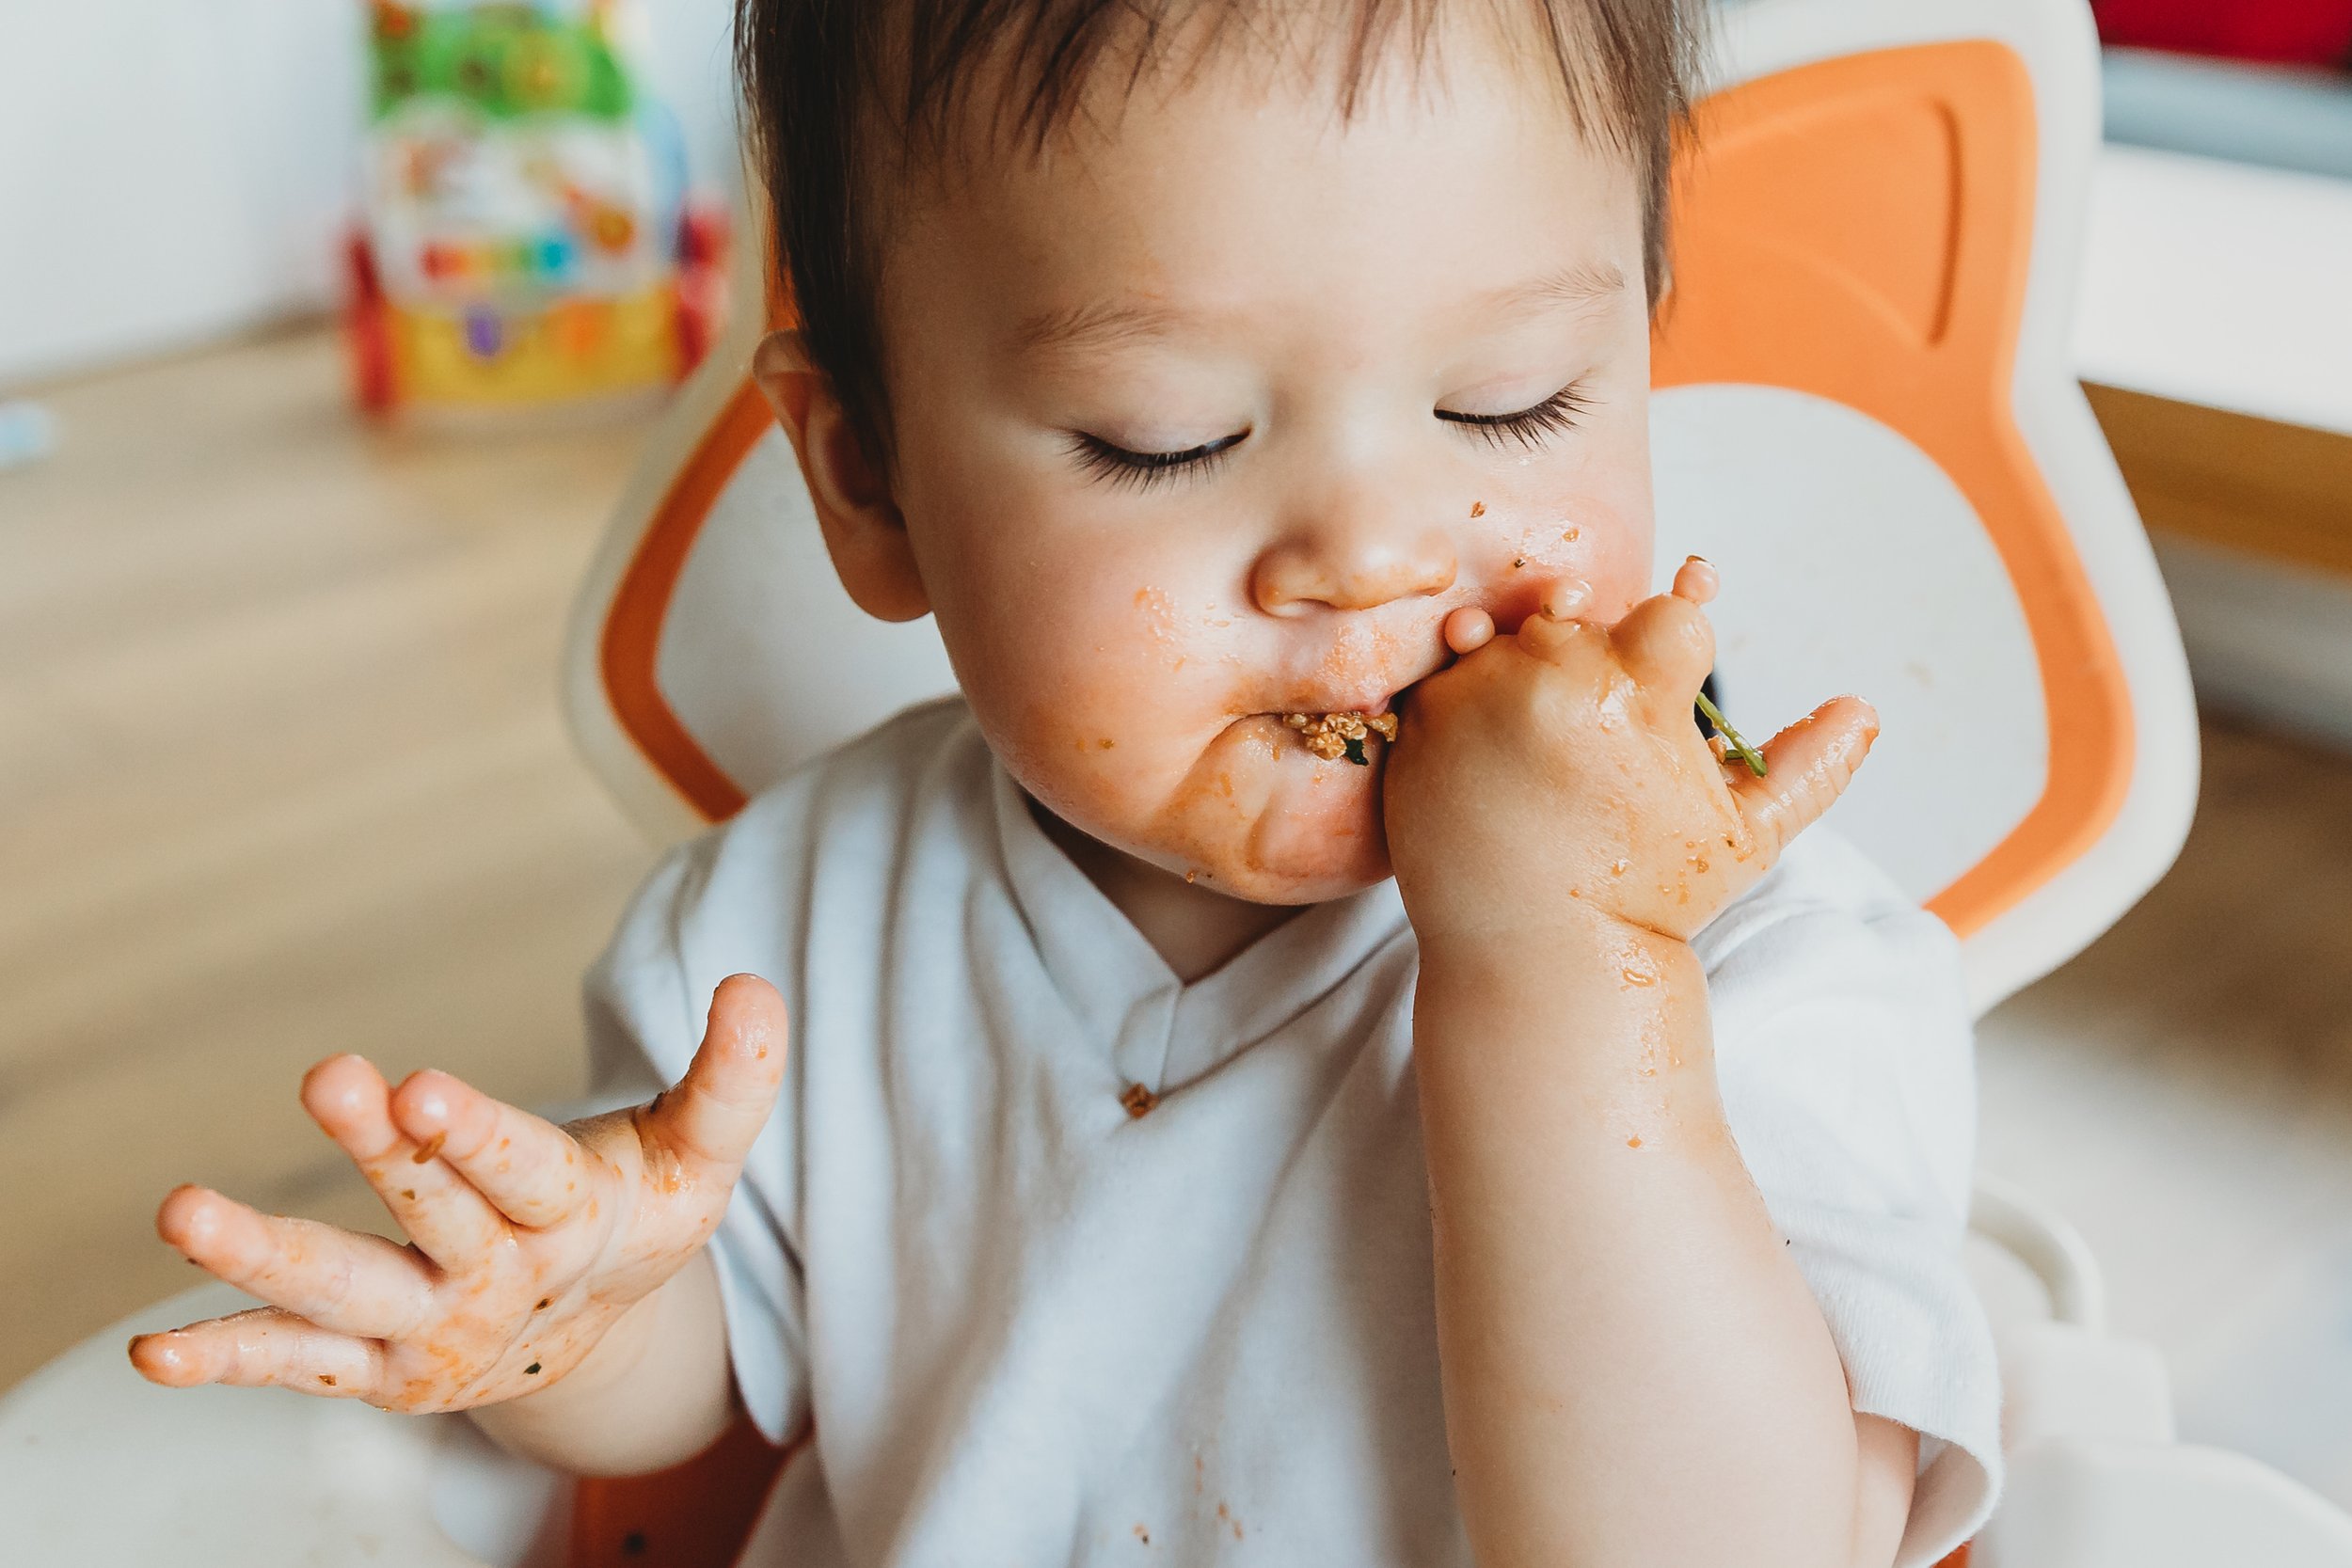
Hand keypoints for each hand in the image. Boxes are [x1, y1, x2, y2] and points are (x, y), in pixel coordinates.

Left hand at [129, 975, 785, 1412]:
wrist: (596, 1337)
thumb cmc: (637, 1215)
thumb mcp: (698, 1155)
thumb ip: (731, 1079)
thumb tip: (755, 984)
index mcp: (573, 1220)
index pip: (526, 1173)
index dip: (475, 1136)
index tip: (420, 1085)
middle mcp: (496, 1278)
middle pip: (433, 1214)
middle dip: (384, 1153)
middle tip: (334, 1078)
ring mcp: (428, 1325)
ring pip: (342, 1292)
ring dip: (259, 1259)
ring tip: (180, 1210)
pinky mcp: (375, 1365)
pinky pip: (295, 1363)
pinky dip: (225, 1357)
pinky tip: (149, 1355)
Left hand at [1385, 559, 1875, 948]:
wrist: (1540, 959)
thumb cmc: (1650, 899)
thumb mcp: (1745, 837)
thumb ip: (1807, 766)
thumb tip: (1863, 710)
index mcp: (1640, 691)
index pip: (1672, 615)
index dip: (1679, 643)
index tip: (1667, 696)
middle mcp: (1554, 678)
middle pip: (1583, 615)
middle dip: (1594, 655)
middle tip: (1599, 730)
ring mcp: (1478, 697)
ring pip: (1508, 632)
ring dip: (1526, 664)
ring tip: (1545, 735)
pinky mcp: (1421, 725)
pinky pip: (1445, 673)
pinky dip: (1467, 696)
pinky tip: (1493, 748)